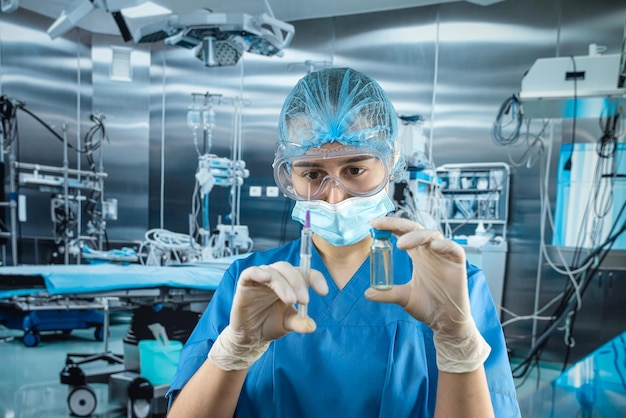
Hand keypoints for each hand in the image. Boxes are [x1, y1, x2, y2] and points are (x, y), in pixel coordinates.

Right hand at [209, 262, 327, 370]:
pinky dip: (258, 272)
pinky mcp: (245, 283)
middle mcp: (276, 277)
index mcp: (289, 282)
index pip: (304, 272)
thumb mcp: (288, 324)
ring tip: (290, 300)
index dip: (315, 278)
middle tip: (304, 300)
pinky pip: (251, 272)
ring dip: (284, 284)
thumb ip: (300, 322)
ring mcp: (260, 279)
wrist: (250, 336)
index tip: (324, 291)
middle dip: (299, 283)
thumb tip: (312, 325)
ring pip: (274, 271)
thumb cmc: (269, 324)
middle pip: (289, 269)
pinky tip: (266, 278)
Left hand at [365, 217, 489, 372]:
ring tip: (401, 243)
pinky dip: (445, 244)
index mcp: (417, 255)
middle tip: (381, 225)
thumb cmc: (428, 306)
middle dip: (398, 224)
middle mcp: (430, 251)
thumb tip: (367, 293)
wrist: (446, 322)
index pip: (403, 233)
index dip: (389, 226)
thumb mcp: (404, 298)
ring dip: (417, 235)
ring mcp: (444, 256)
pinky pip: (454, 248)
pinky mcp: (458, 264)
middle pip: (415, 229)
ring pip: (432, 235)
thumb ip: (387, 293)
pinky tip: (433, 246)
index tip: (373, 223)